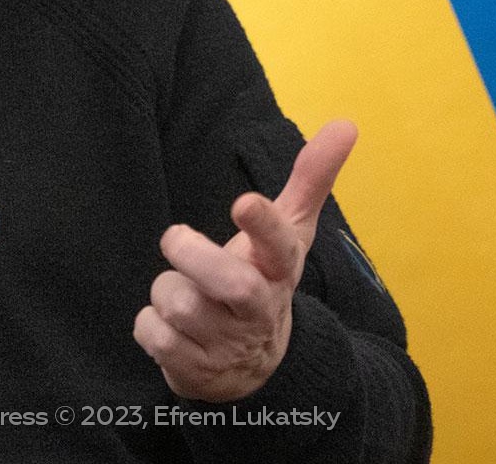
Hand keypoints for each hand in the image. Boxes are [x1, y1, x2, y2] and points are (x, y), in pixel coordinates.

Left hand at [133, 119, 357, 401]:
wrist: (253, 367)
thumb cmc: (263, 279)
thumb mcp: (289, 233)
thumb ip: (311, 179)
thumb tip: (347, 124)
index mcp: (280, 270)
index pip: (280, 245)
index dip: (262, 224)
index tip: (243, 202)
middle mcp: (260, 310)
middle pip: (231, 283)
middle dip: (194, 256)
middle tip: (175, 238)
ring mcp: (229, 344)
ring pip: (179, 303)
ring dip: (165, 290)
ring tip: (184, 294)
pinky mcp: (196, 371)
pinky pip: (152, 334)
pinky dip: (148, 325)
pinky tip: (171, 328)